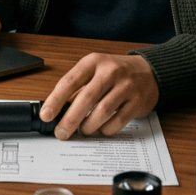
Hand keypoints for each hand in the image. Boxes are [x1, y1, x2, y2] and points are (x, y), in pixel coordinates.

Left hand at [39, 53, 159, 137]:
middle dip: (70, 119)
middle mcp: (110, 71)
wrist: (149, 71)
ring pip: (102, 112)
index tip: (46, 115)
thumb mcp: (94, 70)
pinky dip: (106, 129)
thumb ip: (77, 87)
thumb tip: (56, 109)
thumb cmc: (115, 72)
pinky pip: (118, 121)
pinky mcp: (137, 102)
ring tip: (83, 130)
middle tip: (61, 132)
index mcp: (93, 62)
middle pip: (86, 98)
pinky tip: (101, 129)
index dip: (55, 100)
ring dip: (89, 126)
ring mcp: (126, 86)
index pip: (70, 81)